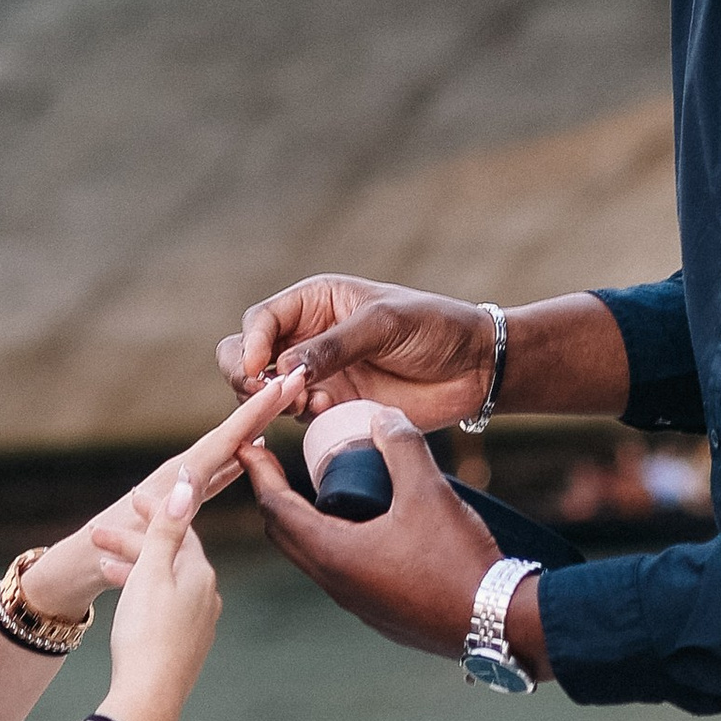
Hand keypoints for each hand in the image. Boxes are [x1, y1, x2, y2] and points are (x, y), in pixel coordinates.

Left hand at [79, 375, 293, 596]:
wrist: (78, 568)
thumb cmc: (102, 553)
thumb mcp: (137, 535)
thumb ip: (167, 511)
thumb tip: (193, 481)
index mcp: (176, 479)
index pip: (224, 438)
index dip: (255, 412)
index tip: (281, 385)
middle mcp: (181, 475)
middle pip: (230, 434)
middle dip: (261, 409)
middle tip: (292, 379)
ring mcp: (182, 485)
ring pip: (227, 450)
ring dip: (253, 429)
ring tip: (281, 406)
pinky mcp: (182, 500)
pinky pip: (219, 472)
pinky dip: (238, 459)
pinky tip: (250, 455)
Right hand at [102, 473, 223, 720]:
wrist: (148, 697)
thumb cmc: (145, 632)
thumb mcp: (151, 572)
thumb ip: (168, 528)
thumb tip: (189, 485)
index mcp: (201, 573)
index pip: (180, 528)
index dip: (154, 511)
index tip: (130, 499)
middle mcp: (207, 595)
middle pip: (170, 555)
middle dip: (134, 542)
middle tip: (97, 535)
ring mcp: (198, 622)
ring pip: (164, 581)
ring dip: (134, 568)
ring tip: (101, 567)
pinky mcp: (186, 645)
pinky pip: (165, 606)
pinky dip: (143, 594)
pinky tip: (125, 601)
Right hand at [219, 276, 494, 428]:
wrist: (474, 368)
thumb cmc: (433, 328)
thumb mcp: (382, 325)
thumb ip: (331, 346)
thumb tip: (281, 370)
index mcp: (315, 302)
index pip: (260, 321)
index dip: (252, 345)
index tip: (261, 370)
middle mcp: (307, 338)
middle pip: (246, 356)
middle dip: (248, 377)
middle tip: (269, 394)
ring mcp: (317, 375)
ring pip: (263, 392)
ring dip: (274, 402)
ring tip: (310, 402)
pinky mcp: (333, 407)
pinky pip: (296, 417)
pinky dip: (301, 418)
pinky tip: (330, 411)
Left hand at [241, 423, 526, 665]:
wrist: (496, 624)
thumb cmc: (457, 560)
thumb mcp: (428, 492)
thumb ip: (400, 447)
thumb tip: (381, 416)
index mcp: (334, 554)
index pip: (276, 508)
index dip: (259, 473)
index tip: (247, 445)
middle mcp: (335, 583)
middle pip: (284, 535)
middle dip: (274, 495)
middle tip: (272, 463)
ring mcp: (356, 602)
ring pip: (312, 556)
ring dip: (304, 520)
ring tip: (314, 487)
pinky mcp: (379, 611)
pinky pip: (339, 571)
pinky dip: (333, 540)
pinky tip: (358, 525)